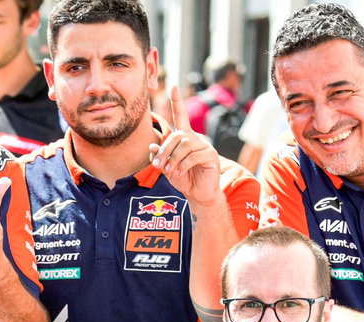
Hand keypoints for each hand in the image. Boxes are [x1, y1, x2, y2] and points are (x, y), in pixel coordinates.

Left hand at [149, 85, 221, 204]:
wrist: (197, 193)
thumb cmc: (183, 178)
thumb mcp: (167, 167)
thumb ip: (160, 156)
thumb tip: (152, 145)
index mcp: (184, 137)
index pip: (181, 116)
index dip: (177, 102)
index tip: (173, 87)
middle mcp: (194, 138)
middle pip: (176, 136)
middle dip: (164, 151)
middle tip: (158, 165)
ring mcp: (204, 145)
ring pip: (184, 145)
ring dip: (173, 159)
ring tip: (170, 171)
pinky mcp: (210, 155)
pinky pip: (192, 156)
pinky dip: (182, 165)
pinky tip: (179, 172)